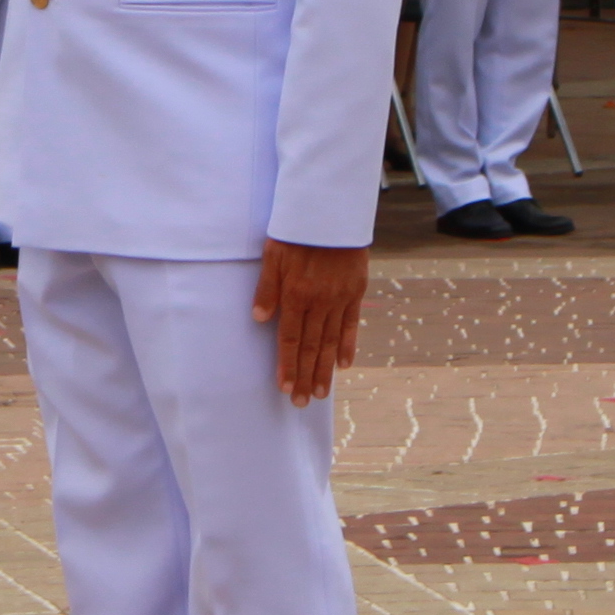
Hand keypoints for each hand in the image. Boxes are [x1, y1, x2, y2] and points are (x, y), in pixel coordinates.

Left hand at [255, 238, 366, 404]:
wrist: (331, 210)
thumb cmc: (296, 231)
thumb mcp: (273, 254)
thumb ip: (266, 288)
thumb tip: (259, 320)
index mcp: (296, 294)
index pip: (291, 339)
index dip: (288, 365)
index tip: (285, 388)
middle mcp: (319, 301)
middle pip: (311, 347)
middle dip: (306, 377)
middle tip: (302, 403)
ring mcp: (339, 298)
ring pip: (331, 341)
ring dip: (325, 369)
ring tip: (321, 394)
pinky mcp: (355, 291)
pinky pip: (351, 325)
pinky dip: (347, 346)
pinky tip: (343, 365)